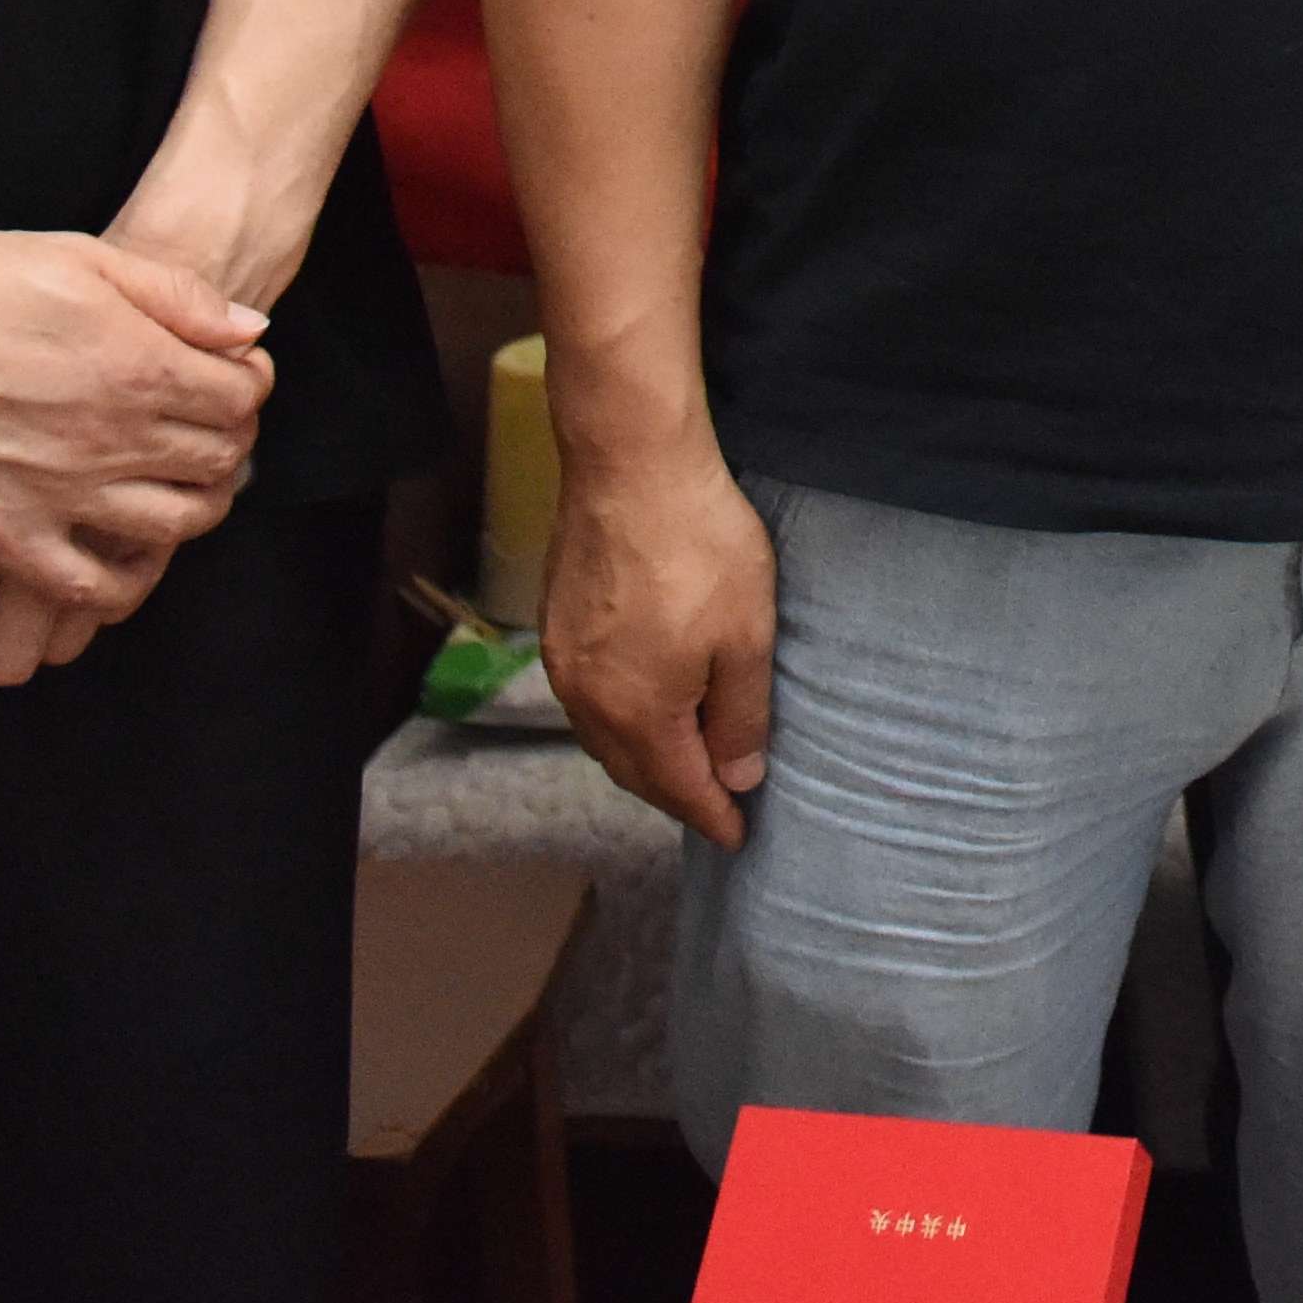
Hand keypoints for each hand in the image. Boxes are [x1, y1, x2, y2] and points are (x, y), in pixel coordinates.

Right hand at [0, 225, 266, 613]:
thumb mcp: (82, 257)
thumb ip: (176, 295)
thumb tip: (251, 332)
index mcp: (136, 364)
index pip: (240, 398)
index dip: (246, 389)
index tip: (229, 384)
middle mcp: (107, 436)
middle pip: (215, 462)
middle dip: (227, 446)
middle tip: (207, 436)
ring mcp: (55, 494)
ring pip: (169, 527)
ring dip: (190, 510)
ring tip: (178, 491)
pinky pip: (86, 587)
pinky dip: (119, 584)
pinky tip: (121, 561)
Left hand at [0, 542, 151, 721]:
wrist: (122, 313)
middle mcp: (33, 560)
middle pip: (3, 661)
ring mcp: (97, 552)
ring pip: (68, 639)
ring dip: (41, 635)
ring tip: (24, 608)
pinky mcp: (151, 529)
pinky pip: (126, 595)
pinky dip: (103, 596)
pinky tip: (85, 572)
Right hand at [544, 436, 781, 847]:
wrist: (630, 465)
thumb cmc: (700, 546)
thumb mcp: (746, 635)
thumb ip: (741, 715)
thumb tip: (739, 777)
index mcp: (638, 713)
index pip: (678, 788)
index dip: (711, 815)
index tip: (737, 837)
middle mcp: (588, 700)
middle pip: (633, 771)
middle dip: (674, 795)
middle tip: (714, 805)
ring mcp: (564, 663)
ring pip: (603, 738)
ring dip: (643, 760)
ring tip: (682, 765)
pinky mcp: (556, 626)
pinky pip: (587, 701)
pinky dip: (618, 722)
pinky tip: (642, 709)